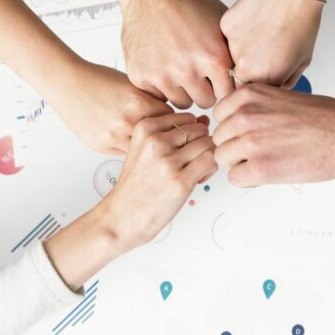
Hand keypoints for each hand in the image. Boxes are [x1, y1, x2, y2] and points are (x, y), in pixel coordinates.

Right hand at [46, 60, 172, 153]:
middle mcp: (126, 121)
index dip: (174, 120)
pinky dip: (128, 146)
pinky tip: (125, 137)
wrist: (67, 83)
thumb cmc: (98, 79)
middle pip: (159, 137)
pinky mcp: (101, 145)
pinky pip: (124, 152)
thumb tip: (171, 115)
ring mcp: (112, 136)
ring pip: (142, 149)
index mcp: (138, 102)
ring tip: (145, 138)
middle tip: (164, 134)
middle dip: (162, 136)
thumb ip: (152, 100)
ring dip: (145, 145)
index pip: (172, 119)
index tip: (176, 122)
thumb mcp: (132, 84)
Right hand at [87, 0, 233, 108]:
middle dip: (205, 90)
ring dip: (183, 90)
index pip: (228, 94)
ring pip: (181, 102)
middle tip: (198, 73)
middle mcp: (189, 70)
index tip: (219, 80)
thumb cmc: (187, 2)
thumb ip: (233, 54)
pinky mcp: (141, 76)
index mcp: (214, 58)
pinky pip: (158, 96)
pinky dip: (160, 85)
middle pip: (205, 102)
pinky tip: (163, 65)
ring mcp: (163, 75)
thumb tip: (250, 75)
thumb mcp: (222, 25)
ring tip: (180, 67)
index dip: (224, 86)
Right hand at [103, 112, 217, 248]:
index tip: (184, 149)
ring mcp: (168, 161)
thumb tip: (204, 121)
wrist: (123, 216)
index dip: (192, 133)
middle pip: (200, 130)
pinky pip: (211, 161)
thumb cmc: (136, 186)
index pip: (187, 117)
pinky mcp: (180, 180)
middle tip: (192, 162)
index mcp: (145, 128)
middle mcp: (156, 141)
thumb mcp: (145, 149)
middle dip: (202, 144)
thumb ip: (172, 133)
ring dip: (207, 157)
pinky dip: (210, 169)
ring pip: (208, 144)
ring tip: (195, 171)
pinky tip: (198, 178)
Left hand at [212, 84, 334, 186]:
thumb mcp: (279, 97)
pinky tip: (269, 172)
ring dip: (241, 164)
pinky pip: (235, 178)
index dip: (234, 129)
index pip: (219, 117)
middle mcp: (245, 115)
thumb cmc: (323, 117)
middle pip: (219, 139)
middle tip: (261, 151)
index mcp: (248, 95)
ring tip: (267, 160)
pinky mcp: (260, 167)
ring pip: (223, 159)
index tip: (249, 134)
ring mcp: (250, 142)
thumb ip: (253, 108)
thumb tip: (234, 124)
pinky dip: (249, 179)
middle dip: (235, 147)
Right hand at [220, 0, 334, 86]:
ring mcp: (232, 46)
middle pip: (238, 78)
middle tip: (263, 51)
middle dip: (249, 69)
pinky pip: (227, 38)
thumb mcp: (301, 61)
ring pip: (230, 57)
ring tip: (261, 34)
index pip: (251, 94)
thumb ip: (284, 82)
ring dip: (242, 51)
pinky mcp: (225, 27)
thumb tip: (274, 90)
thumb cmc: (302, 22)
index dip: (258, 85)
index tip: (263, 75)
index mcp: (265, 79)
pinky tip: (254, 22)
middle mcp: (245, 67)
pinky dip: (238, 33)